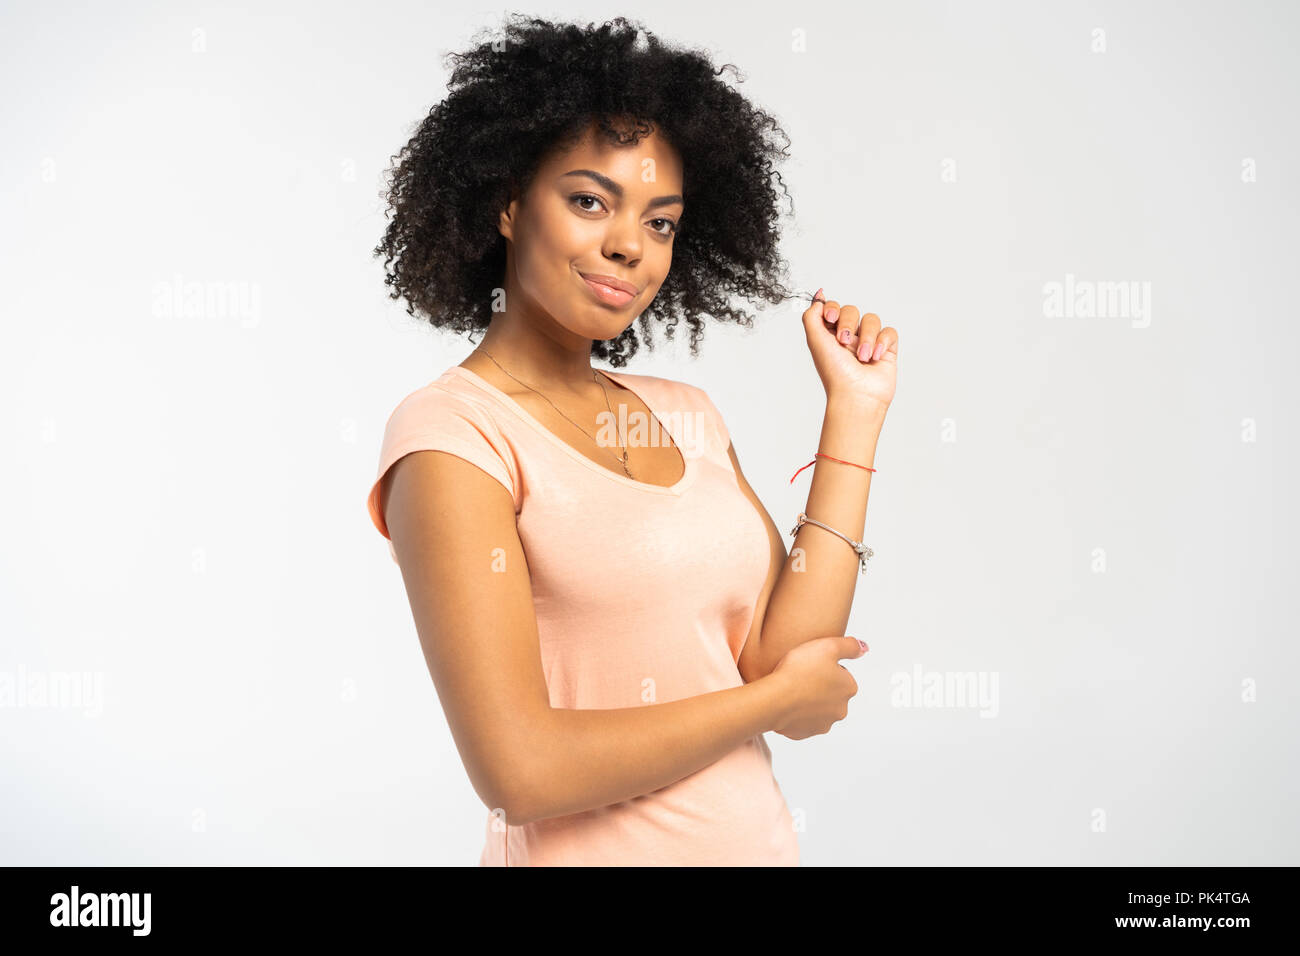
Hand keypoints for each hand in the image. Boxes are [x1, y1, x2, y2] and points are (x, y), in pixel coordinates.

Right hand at [767, 636, 866, 739]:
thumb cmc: (799, 671)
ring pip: (817, 708)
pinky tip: (786, 702)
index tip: (811, 663)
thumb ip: (850, 646)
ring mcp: (823, 724)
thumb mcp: (828, 646)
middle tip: (801, 675)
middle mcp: (841, 710)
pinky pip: (801, 721)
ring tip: (791, 689)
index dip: (824, 665)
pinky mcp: (804, 733)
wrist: (774, 698)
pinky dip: (795, 713)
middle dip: (819, 685)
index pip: (840, 673)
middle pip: (830, 693)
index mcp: (849, 688)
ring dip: (808, 700)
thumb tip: (864, 648)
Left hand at [801, 289, 897, 410]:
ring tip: (862, 357)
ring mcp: (868, 343)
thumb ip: (811, 316)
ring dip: (866, 337)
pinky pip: (889, 332)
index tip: (830, 318)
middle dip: (848, 323)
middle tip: (844, 342)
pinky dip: (882, 342)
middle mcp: (849, 337)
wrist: (856, 395)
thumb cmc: (835, 373)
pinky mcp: (886, 350)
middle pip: (852, 310)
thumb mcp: (815, 340)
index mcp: (830, 335)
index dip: (833, 308)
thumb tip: (818, 296)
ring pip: (872, 320)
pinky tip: (875, 357)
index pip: (834, 308)